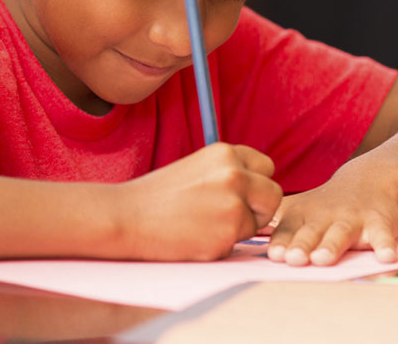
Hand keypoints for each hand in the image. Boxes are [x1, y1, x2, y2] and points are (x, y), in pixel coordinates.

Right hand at [115, 143, 282, 259]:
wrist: (124, 217)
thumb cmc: (156, 196)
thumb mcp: (197, 168)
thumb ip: (228, 172)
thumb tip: (259, 188)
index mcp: (226, 153)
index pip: (266, 167)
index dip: (256, 183)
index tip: (240, 194)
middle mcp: (235, 174)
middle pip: (273, 194)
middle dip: (259, 208)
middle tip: (232, 216)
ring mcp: (233, 204)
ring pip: (259, 221)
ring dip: (240, 228)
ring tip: (204, 225)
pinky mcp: (228, 234)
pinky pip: (239, 243)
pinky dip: (222, 245)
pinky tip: (195, 238)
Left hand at [265, 165, 397, 265]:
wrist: (371, 178)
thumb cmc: (325, 204)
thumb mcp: (297, 208)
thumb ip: (270, 223)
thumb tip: (228, 234)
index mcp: (304, 215)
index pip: (288, 230)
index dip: (282, 242)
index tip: (275, 255)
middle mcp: (326, 216)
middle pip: (312, 232)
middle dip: (303, 245)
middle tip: (294, 259)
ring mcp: (353, 219)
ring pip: (342, 233)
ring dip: (333, 245)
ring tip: (324, 258)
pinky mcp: (380, 222)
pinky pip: (383, 235)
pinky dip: (385, 246)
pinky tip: (387, 259)